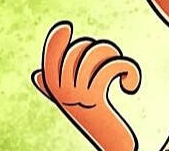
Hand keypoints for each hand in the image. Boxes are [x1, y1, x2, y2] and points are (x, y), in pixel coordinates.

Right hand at [33, 22, 140, 150]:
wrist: (112, 145)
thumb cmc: (97, 124)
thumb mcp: (73, 106)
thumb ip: (55, 91)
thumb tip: (38, 75)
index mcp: (57, 93)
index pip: (51, 62)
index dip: (55, 43)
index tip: (66, 28)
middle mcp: (63, 94)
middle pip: (76, 53)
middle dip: (97, 49)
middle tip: (111, 60)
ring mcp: (78, 97)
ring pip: (92, 56)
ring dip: (111, 56)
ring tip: (121, 69)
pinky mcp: (95, 100)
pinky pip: (108, 69)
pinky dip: (127, 70)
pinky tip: (131, 85)